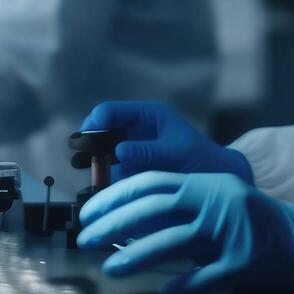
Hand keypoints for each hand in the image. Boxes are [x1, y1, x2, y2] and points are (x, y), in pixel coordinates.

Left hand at [76, 172, 293, 293]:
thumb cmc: (252, 220)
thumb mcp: (215, 200)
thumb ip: (180, 204)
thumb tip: (122, 220)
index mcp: (207, 182)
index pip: (152, 182)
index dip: (115, 196)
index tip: (88, 212)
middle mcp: (218, 200)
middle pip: (157, 208)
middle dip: (115, 223)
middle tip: (86, 240)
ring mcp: (233, 230)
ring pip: (176, 240)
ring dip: (138, 256)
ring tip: (110, 269)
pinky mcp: (246, 261)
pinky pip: (207, 276)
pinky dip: (183, 285)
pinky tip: (162, 292)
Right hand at [80, 101, 252, 184]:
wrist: (215, 180)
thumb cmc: (201, 159)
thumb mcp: (177, 152)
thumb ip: (149, 151)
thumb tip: (120, 151)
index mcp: (147, 115)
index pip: (111, 111)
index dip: (96, 121)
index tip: (88, 136)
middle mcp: (134, 130)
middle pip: (101, 128)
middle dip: (88, 139)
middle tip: (79, 152)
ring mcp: (130, 149)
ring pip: (100, 149)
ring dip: (90, 157)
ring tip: (81, 164)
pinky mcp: (129, 169)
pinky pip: (107, 169)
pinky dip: (99, 174)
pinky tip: (94, 182)